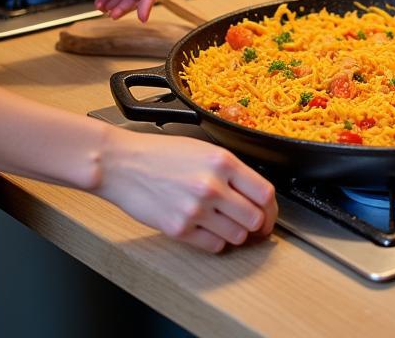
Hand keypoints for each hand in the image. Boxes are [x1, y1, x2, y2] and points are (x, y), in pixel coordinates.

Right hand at [98, 131, 276, 252]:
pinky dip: (215, 242)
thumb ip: (230, 170)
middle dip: (255, 224)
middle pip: (255, 219)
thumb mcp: (203, 149)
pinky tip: (207, 229)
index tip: (268, 213)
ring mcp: (196, 209)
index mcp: (222, 161)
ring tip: (224, 223)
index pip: (264, 193)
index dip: (271, 208)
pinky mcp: (180, 229)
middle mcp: (212, 186)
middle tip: (250, 224)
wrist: (123, 164)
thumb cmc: (159, 153)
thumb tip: (253, 192)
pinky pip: (213, 246)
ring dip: (235, 233)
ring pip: (236, 236)